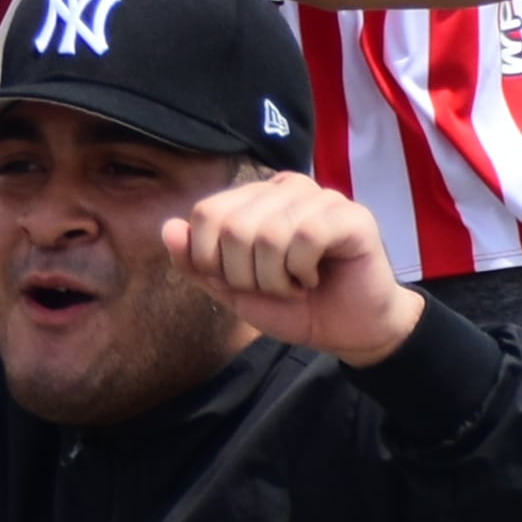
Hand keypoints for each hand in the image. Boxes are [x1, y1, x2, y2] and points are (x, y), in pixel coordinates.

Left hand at [161, 172, 420, 365]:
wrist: (350, 333)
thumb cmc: (294, 306)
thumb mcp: (234, 291)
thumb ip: (197, 263)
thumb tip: (168, 227)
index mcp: (254, 197)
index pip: (205, 214)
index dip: (212, 261)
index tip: (242, 282)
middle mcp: (285, 188)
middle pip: (232, 226)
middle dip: (246, 275)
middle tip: (274, 287)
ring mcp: (320, 197)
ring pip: (267, 233)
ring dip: (276, 278)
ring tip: (296, 284)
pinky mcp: (352, 215)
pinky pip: (306, 236)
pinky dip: (302, 271)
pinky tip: (315, 277)